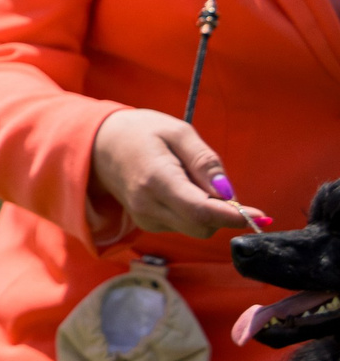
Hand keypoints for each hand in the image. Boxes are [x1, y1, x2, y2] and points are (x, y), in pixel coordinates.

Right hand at [89, 108, 264, 238]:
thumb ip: (205, 161)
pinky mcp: (146, 223)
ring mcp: (145, 218)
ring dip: (208, 212)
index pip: (201, 211)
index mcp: (157, 180)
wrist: (98, 145)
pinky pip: (184, 225)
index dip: (234, 216)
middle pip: (202, 226)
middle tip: (223, 187)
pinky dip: (194, 212)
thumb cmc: (141, 132)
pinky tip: (180, 189)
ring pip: (196, 228)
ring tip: (191, 179)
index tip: (261, 214)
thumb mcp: (177, 132)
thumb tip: (228, 192)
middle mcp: (148, 206)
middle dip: (223, 214)